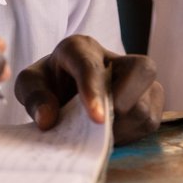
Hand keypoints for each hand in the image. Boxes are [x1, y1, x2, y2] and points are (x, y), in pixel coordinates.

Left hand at [13, 35, 162, 145]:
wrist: (64, 89)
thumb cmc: (49, 82)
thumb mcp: (30, 85)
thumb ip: (35, 97)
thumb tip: (48, 120)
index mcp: (81, 48)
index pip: (92, 65)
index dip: (94, 91)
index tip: (96, 118)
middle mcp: (115, 57)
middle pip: (141, 70)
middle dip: (125, 102)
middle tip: (100, 125)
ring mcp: (138, 78)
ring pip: (147, 103)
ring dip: (124, 127)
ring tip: (97, 135)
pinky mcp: (150, 99)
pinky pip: (151, 121)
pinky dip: (131, 134)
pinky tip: (110, 135)